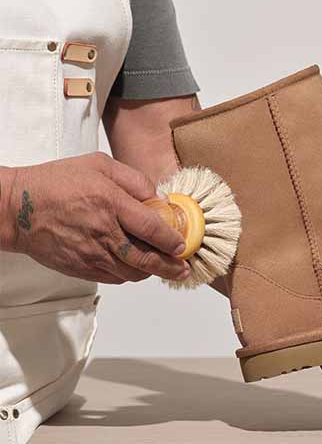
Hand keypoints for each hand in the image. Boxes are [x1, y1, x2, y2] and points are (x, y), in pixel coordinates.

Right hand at [0, 152, 188, 284]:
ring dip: (151, 273)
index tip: (182, 244)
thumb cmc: (55, 183)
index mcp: (111, 204)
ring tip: (164, 268)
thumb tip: (156, 197)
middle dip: (170, 266)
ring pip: (132, 273)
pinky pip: (113, 278)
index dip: (172, 240)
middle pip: (147, 259)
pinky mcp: (80, 267)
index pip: (152, 228)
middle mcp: (104, 232)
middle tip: (183, 267)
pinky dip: (129, 275)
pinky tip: (136, 269)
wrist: (17, 208)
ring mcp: (91, 254)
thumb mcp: (98, 165)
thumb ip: (133, 179)